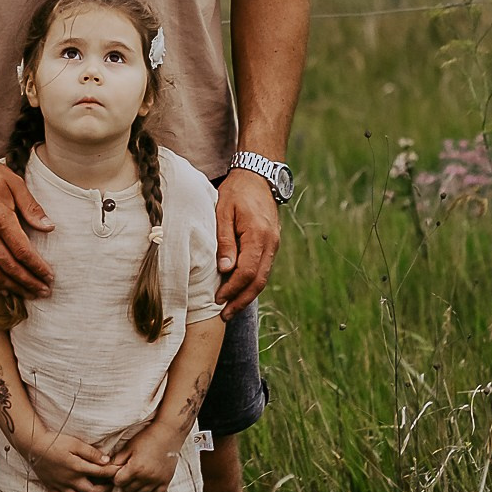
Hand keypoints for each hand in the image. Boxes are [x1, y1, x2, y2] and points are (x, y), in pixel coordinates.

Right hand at [0, 139, 53, 298]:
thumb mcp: (12, 182)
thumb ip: (31, 206)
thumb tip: (48, 227)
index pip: (22, 250)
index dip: (37, 267)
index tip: (49, 276)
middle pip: (9, 266)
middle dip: (29, 282)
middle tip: (43, 291)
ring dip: (12, 287)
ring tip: (27, 294)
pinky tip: (2, 288)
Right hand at [24, 427, 117, 491]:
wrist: (33, 446)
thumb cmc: (55, 441)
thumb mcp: (75, 443)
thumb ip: (91, 453)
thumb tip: (107, 461)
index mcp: (78, 468)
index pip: (101, 473)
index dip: (112, 472)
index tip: (119, 471)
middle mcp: (71, 481)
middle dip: (104, 489)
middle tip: (110, 485)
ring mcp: (61, 486)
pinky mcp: (52, 487)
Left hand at [111, 419, 184, 491]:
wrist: (167, 434)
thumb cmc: (146, 438)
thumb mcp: (128, 447)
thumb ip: (117, 460)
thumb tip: (108, 470)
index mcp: (135, 468)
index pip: (118, 482)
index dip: (116, 476)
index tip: (118, 470)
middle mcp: (147, 477)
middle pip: (128, 489)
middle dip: (125, 482)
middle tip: (127, 472)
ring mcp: (157, 481)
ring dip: (136, 486)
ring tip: (137, 475)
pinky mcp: (166, 481)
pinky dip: (149, 490)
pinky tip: (147, 481)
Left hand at [216, 165, 282, 313]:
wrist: (258, 176)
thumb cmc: (236, 192)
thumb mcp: (223, 212)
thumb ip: (225, 240)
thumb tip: (225, 269)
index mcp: (258, 235)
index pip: (247, 271)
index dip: (232, 288)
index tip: (218, 298)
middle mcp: (271, 243)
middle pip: (258, 281)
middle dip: (241, 300)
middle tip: (224, 314)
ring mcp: (274, 245)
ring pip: (263, 278)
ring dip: (247, 295)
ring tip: (230, 308)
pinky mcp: (272, 244)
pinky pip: (263, 269)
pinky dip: (252, 283)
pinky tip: (239, 291)